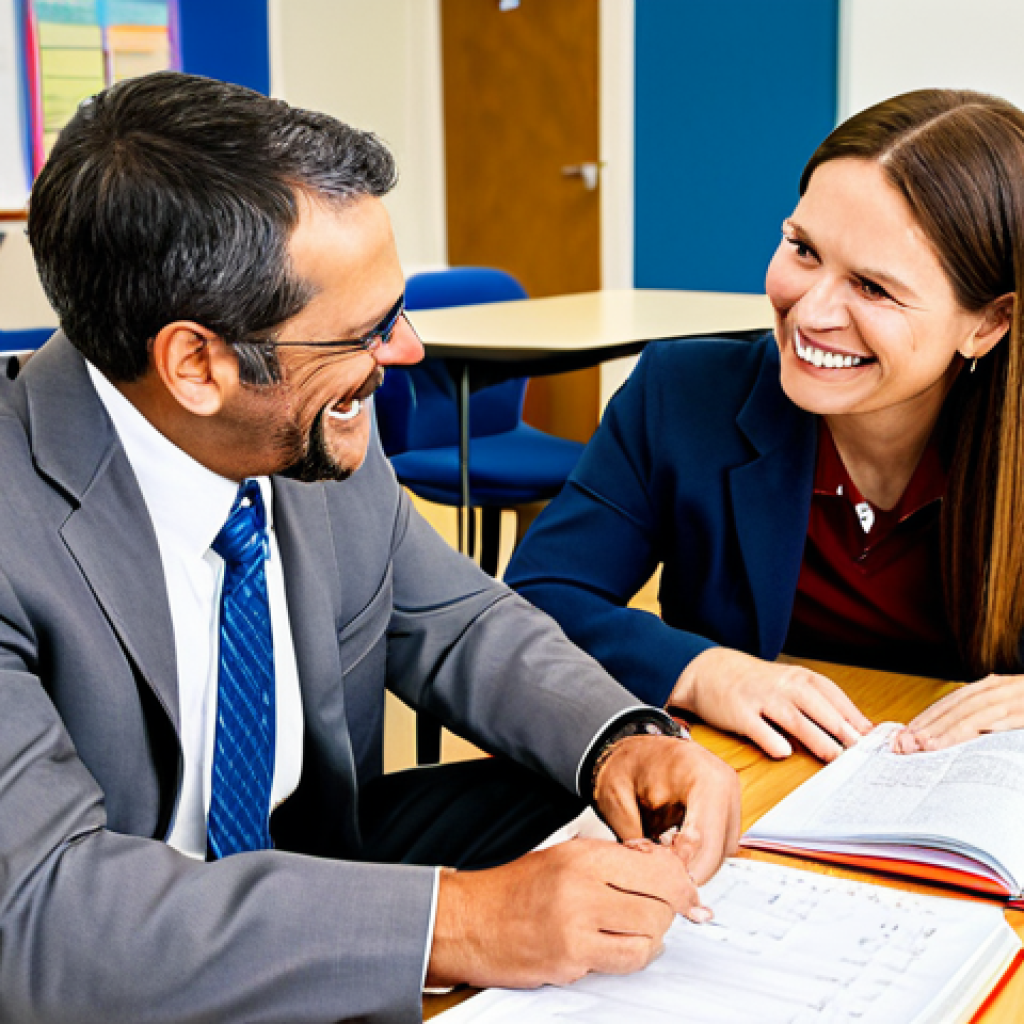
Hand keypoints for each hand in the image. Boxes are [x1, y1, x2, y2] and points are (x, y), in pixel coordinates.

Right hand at [426, 837, 700, 988]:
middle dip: (669, 910)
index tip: (691, 894)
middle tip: (662, 910)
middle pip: (660, 904)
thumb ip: (614, 861)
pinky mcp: (570, 961)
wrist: (471, 919)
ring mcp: (576, 928)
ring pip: (649, 937)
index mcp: (584, 856)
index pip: (657, 868)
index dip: (683, 883)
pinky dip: (633, 957)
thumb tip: (665, 867)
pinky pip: (624, 963)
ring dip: (653, 937)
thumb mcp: (566, 855)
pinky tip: (621, 947)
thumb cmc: (517, 887)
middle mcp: (582, 888)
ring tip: (638, 929)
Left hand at [593, 734, 739, 884]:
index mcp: (700, 774)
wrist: (632, 742)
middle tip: (662, 882)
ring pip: (722, 848)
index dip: (686, 868)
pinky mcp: (726, 804)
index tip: (665, 885)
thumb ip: (632, 838)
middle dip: (691, 869)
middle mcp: (723, 782)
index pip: (704, 837)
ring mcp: (729, 792)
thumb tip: (646, 876)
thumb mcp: (617, 799)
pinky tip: (673, 851)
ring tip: (664, 863)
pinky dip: (699, 851)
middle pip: (719, 848)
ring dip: (696, 862)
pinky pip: (720, 840)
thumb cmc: (625, 762)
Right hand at [669, 647, 871, 761]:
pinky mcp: (739, 712)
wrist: (710, 670)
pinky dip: (773, 741)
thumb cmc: (757, 682)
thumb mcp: (789, 682)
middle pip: (818, 708)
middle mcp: (782, 685)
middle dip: (842, 730)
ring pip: (794, 719)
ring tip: (834, 757)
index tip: (872, 738)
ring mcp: (760, 698)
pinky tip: (784, 752)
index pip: (833, 696)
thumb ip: (818, 702)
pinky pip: (758, 729)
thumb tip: (856, 730)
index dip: (854, 717)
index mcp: (799, 677)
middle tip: (860, 752)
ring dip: (817, 739)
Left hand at [894, 674, 1023, 751]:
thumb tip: (939, 738)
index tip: (905, 734)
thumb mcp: (1005, 709)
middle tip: (910, 743)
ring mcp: (1020, 696)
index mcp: (992, 687)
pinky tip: (982, 733)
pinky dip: (998, 722)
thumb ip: (980, 718)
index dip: (927, 716)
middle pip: (959, 706)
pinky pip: (1015, 715)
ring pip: (982, 711)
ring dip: (955, 728)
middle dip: (932, 725)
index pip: (952, 701)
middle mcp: (1003, 687)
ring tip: (933, 744)